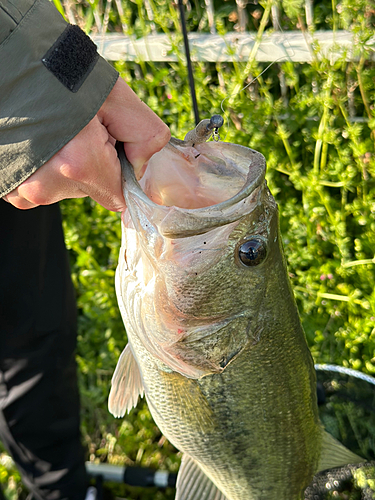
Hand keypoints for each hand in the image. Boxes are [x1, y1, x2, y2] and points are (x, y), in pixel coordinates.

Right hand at [3, 78, 169, 211]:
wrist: (5, 63)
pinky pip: (40, 184)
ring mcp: (22, 190)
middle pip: (90, 189)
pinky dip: (42, 165)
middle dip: (91, 162)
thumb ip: (147, 136)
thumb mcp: (115, 95)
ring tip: (53, 129)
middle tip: (76, 128)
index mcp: (79, 165)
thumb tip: (145, 169)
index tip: (108, 144)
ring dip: (65, 163)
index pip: (118, 197)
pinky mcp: (8, 189)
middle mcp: (47, 186)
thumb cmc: (58, 74)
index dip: (117, 169)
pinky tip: (38, 140)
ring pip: (64, 186)